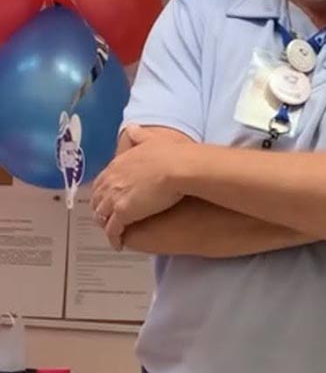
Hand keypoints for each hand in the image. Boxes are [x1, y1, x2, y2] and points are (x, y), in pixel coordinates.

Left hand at [90, 125, 194, 249]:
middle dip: (101, 208)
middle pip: (99, 198)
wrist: (179, 167)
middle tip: (106, 218)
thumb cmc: (171, 154)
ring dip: (105, 224)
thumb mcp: (153, 140)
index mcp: (119, 163)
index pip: (104, 180)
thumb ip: (140, 136)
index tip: (108, 197)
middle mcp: (112, 180)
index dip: (105, 190)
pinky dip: (114, 238)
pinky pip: (113, 230)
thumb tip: (132, 128)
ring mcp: (116, 197)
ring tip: (112, 232)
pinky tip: (118, 244)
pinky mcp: (123, 212)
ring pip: (102, 215)